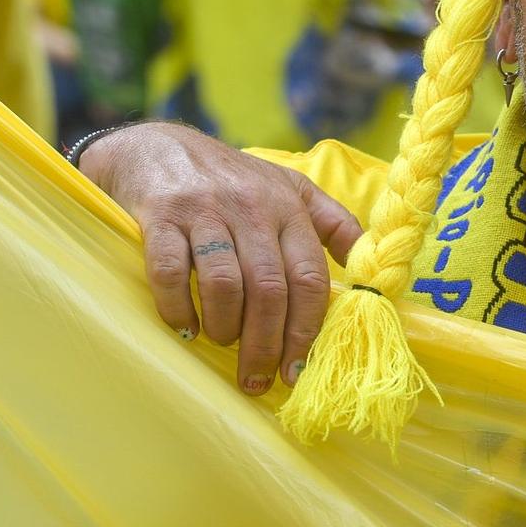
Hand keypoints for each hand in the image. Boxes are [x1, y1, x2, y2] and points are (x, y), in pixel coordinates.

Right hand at [80, 123, 362, 392]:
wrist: (157, 147)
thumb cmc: (231, 178)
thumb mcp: (289, 187)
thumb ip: (332, 223)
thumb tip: (368, 268)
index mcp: (289, 207)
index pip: (309, 278)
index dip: (306, 330)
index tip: (296, 369)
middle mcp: (252, 207)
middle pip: (269, 290)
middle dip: (265, 345)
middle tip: (255, 379)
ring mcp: (206, 210)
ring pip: (225, 284)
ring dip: (225, 328)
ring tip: (221, 343)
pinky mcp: (163, 214)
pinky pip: (172, 272)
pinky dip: (177, 308)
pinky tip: (184, 326)